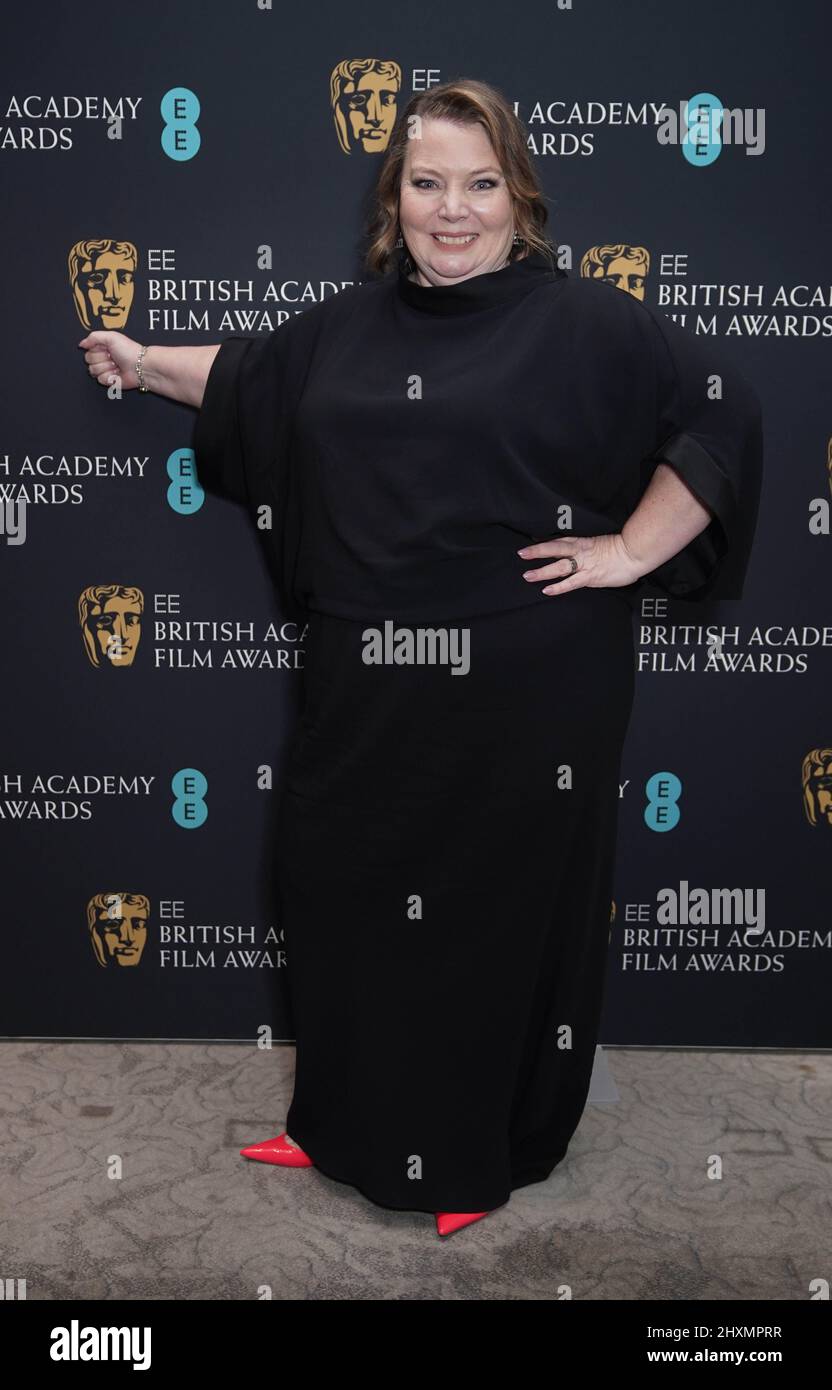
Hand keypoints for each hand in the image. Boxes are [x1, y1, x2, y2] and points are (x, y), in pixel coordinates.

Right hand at [78, 331, 144, 389]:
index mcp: (102, 347)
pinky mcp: (109, 381)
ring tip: (117, 365)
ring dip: (106, 367)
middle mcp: (103, 358)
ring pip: (93, 371)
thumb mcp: (111, 336)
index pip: (88, 350)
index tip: (107, 349)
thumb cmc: (129, 351)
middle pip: (88, 360)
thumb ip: (93, 337)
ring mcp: (106, 370)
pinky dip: (110, 376)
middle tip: (113, 357)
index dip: (96, 350)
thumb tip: (81, 344)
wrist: (141, 367)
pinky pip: (101, 379)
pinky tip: (118, 373)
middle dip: (101, 358)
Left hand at [517, 532, 645, 595]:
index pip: (560, 541)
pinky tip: (546, 590)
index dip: (544, 542)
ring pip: (559, 566)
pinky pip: (571, 582)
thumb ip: (588, 549)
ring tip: (527, 575)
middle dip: (537, 552)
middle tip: (521, 554)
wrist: (635, 553)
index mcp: (583, 542)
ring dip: (542, 571)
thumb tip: (580, 555)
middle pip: (554, 549)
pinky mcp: (590, 576)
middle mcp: (581, 551)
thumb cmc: (622, 550)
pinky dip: (558, 587)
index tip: (530, 543)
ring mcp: (584, 564)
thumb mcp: (601, 545)